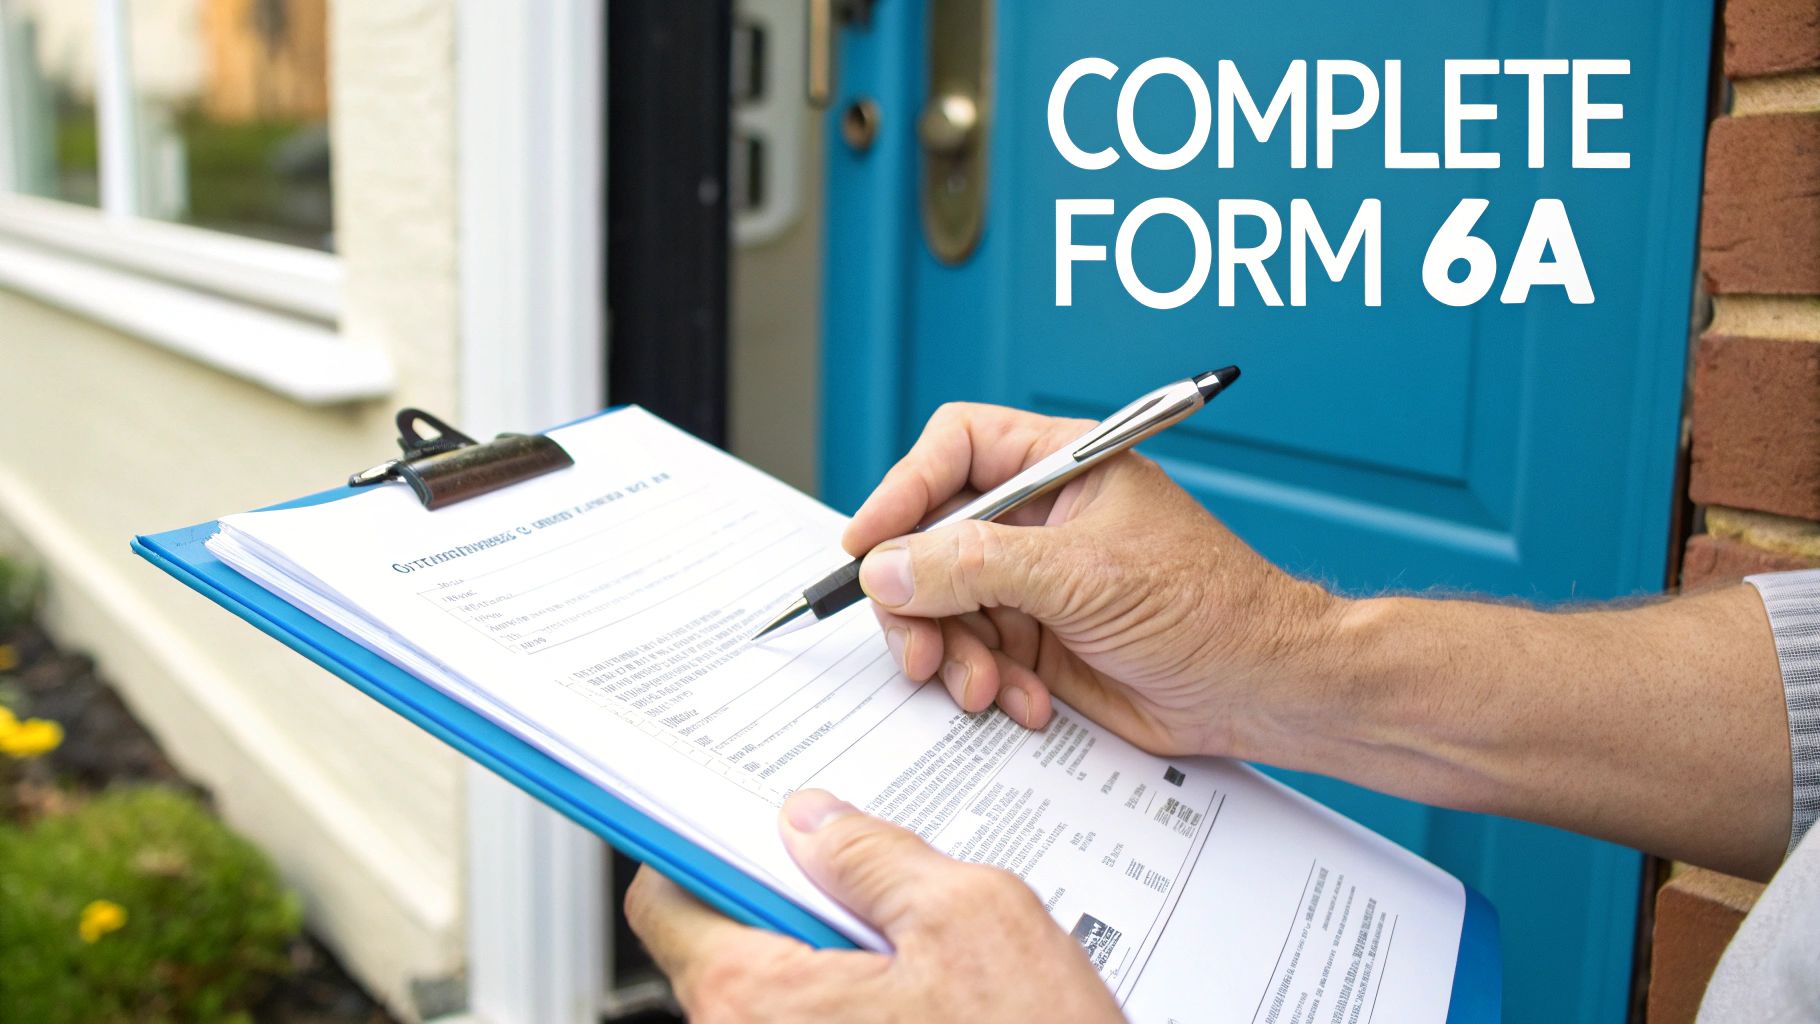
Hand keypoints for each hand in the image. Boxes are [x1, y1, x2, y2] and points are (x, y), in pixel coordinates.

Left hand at [625, 789, 1120, 1022]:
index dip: (703, 847)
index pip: (666, 902)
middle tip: (867, 880)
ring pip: (779, 995)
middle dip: (792, 900)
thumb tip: (814, 821)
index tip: (748, 826)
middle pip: (725, 946)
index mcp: (756, 999)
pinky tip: (931, 999)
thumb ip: (875, 857)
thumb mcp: (970, 916)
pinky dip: (858, 1005)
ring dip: (835, 958)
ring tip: (919, 948)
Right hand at [843, 402, 1342, 756]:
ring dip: (953, 654)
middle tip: (918, 647)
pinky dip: (986, 685)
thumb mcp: (1083, 575)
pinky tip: (1025, 703)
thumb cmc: (1211, 608)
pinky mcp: (1037, 642)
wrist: (1262, 689)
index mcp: (1060, 466)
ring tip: (983, 687)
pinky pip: (974, 656)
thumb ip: (976, 566)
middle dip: (918, 599)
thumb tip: (888, 567)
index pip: (954, 450)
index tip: (868, 545)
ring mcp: (1035, 583)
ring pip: (943, 607)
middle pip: (931, 539)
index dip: (903, 492)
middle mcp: (1039, 520)